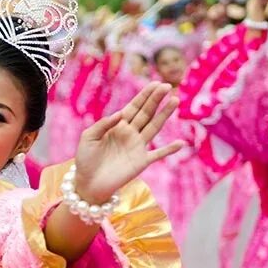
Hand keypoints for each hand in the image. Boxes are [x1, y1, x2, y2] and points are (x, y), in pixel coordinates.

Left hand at [72, 82, 183, 203]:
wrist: (88, 184)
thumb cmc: (85, 160)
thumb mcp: (88, 137)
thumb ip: (103, 124)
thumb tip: (120, 114)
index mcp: (117, 125)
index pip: (134, 107)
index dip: (145, 95)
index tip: (156, 83)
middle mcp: (130, 133)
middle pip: (146, 113)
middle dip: (156, 99)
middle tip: (168, 86)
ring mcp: (137, 147)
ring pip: (154, 127)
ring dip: (165, 114)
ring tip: (175, 101)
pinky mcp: (141, 162)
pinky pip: (158, 154)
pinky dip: (169, 150)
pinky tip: (181, 143)